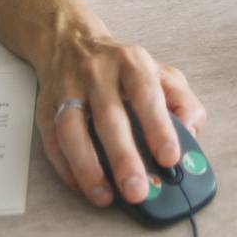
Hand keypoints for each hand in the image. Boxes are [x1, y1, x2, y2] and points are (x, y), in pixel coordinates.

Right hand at [35, 30, 206, 208]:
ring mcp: (68, 89)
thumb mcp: (160, 72)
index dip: (159, 128)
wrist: (70, 39)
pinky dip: (66, 167)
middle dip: (123, 157)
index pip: (147, 95)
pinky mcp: (46, 107)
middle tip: (138, 190)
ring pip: (73, 131)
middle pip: (109, 117)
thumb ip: (182, 101)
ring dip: (88, 168)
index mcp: (132, 63)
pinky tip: (81, 186)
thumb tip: (191, 133)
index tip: (170, 159)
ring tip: (105, 196)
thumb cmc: (122, 66)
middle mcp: (98, 74)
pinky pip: (52, 141)